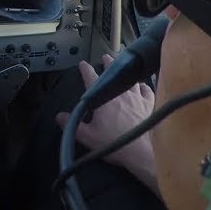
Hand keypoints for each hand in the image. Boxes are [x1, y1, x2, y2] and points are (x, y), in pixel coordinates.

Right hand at [56, 54, 157, 190]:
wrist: (143, 151)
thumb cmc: (116, 143)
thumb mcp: (87, 137)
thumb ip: (71, 125)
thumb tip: (60, 117)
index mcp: (103, 99)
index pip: (91, 78)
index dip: (85, 69)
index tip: (83, 64)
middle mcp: (121, 93)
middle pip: (114, 73)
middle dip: (109, 64)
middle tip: (106, 58)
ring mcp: (138, 97)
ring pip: (131, 79)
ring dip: (126, 73)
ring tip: (125, 70)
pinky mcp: (150, 105)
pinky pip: (148, 90)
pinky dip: (144, 86)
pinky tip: (144, 86)